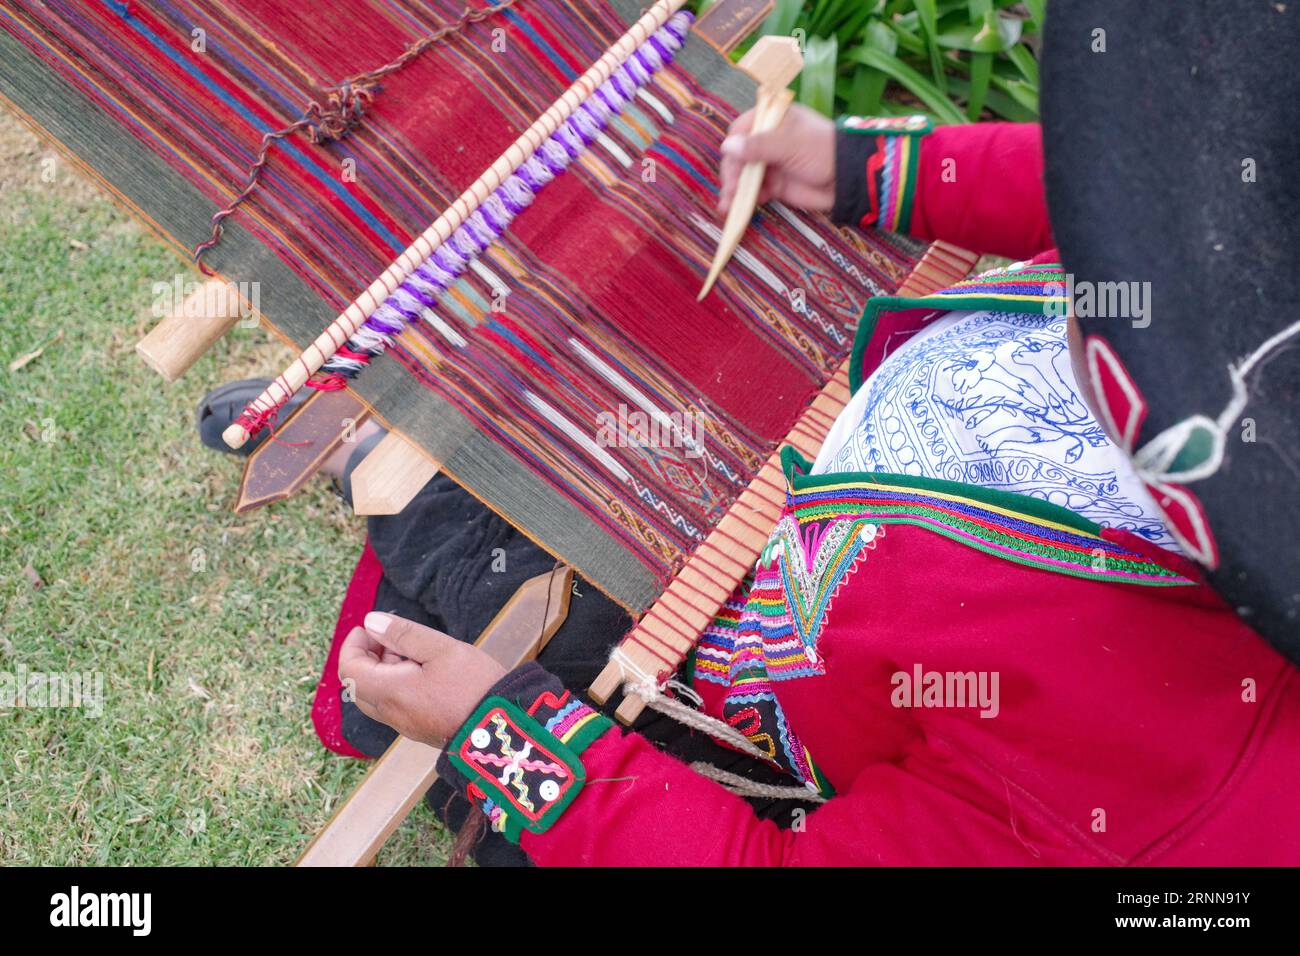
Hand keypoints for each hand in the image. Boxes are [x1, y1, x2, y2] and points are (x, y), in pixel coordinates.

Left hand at [338, 612, 505, 747]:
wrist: (502, 729)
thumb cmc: (475, 685)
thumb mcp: (442, 649)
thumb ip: (404, 634)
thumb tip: (371, 622)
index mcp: (391, 692)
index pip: (349, 670)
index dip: (352, 645)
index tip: (368, 627)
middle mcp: (391, 713)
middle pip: (357, 685)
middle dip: (365, 657)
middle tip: (386, 636)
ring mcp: (405, 725)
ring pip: (376, 697)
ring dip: (381, 671)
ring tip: (408, 650)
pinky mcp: (420, 729)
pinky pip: (394, 705)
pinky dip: (395, 684)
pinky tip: (422, 671)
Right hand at [718, 102, 835, 214]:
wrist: (847, 178)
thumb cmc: (822, 150)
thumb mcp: (789, 144)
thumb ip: (758, 146)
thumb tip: (727, 146)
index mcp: (773, 121)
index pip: (741, 131)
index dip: (733, 148)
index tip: (732, 164)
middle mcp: (768, 141)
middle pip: (738, 156)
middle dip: (732, 173)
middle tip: (731, 189)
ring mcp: (771, 164)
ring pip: (743, 175)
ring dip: (734, 189)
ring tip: (729, 205)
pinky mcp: (775, 185)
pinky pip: (754, 191)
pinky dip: (745, 199)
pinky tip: (739, 208)